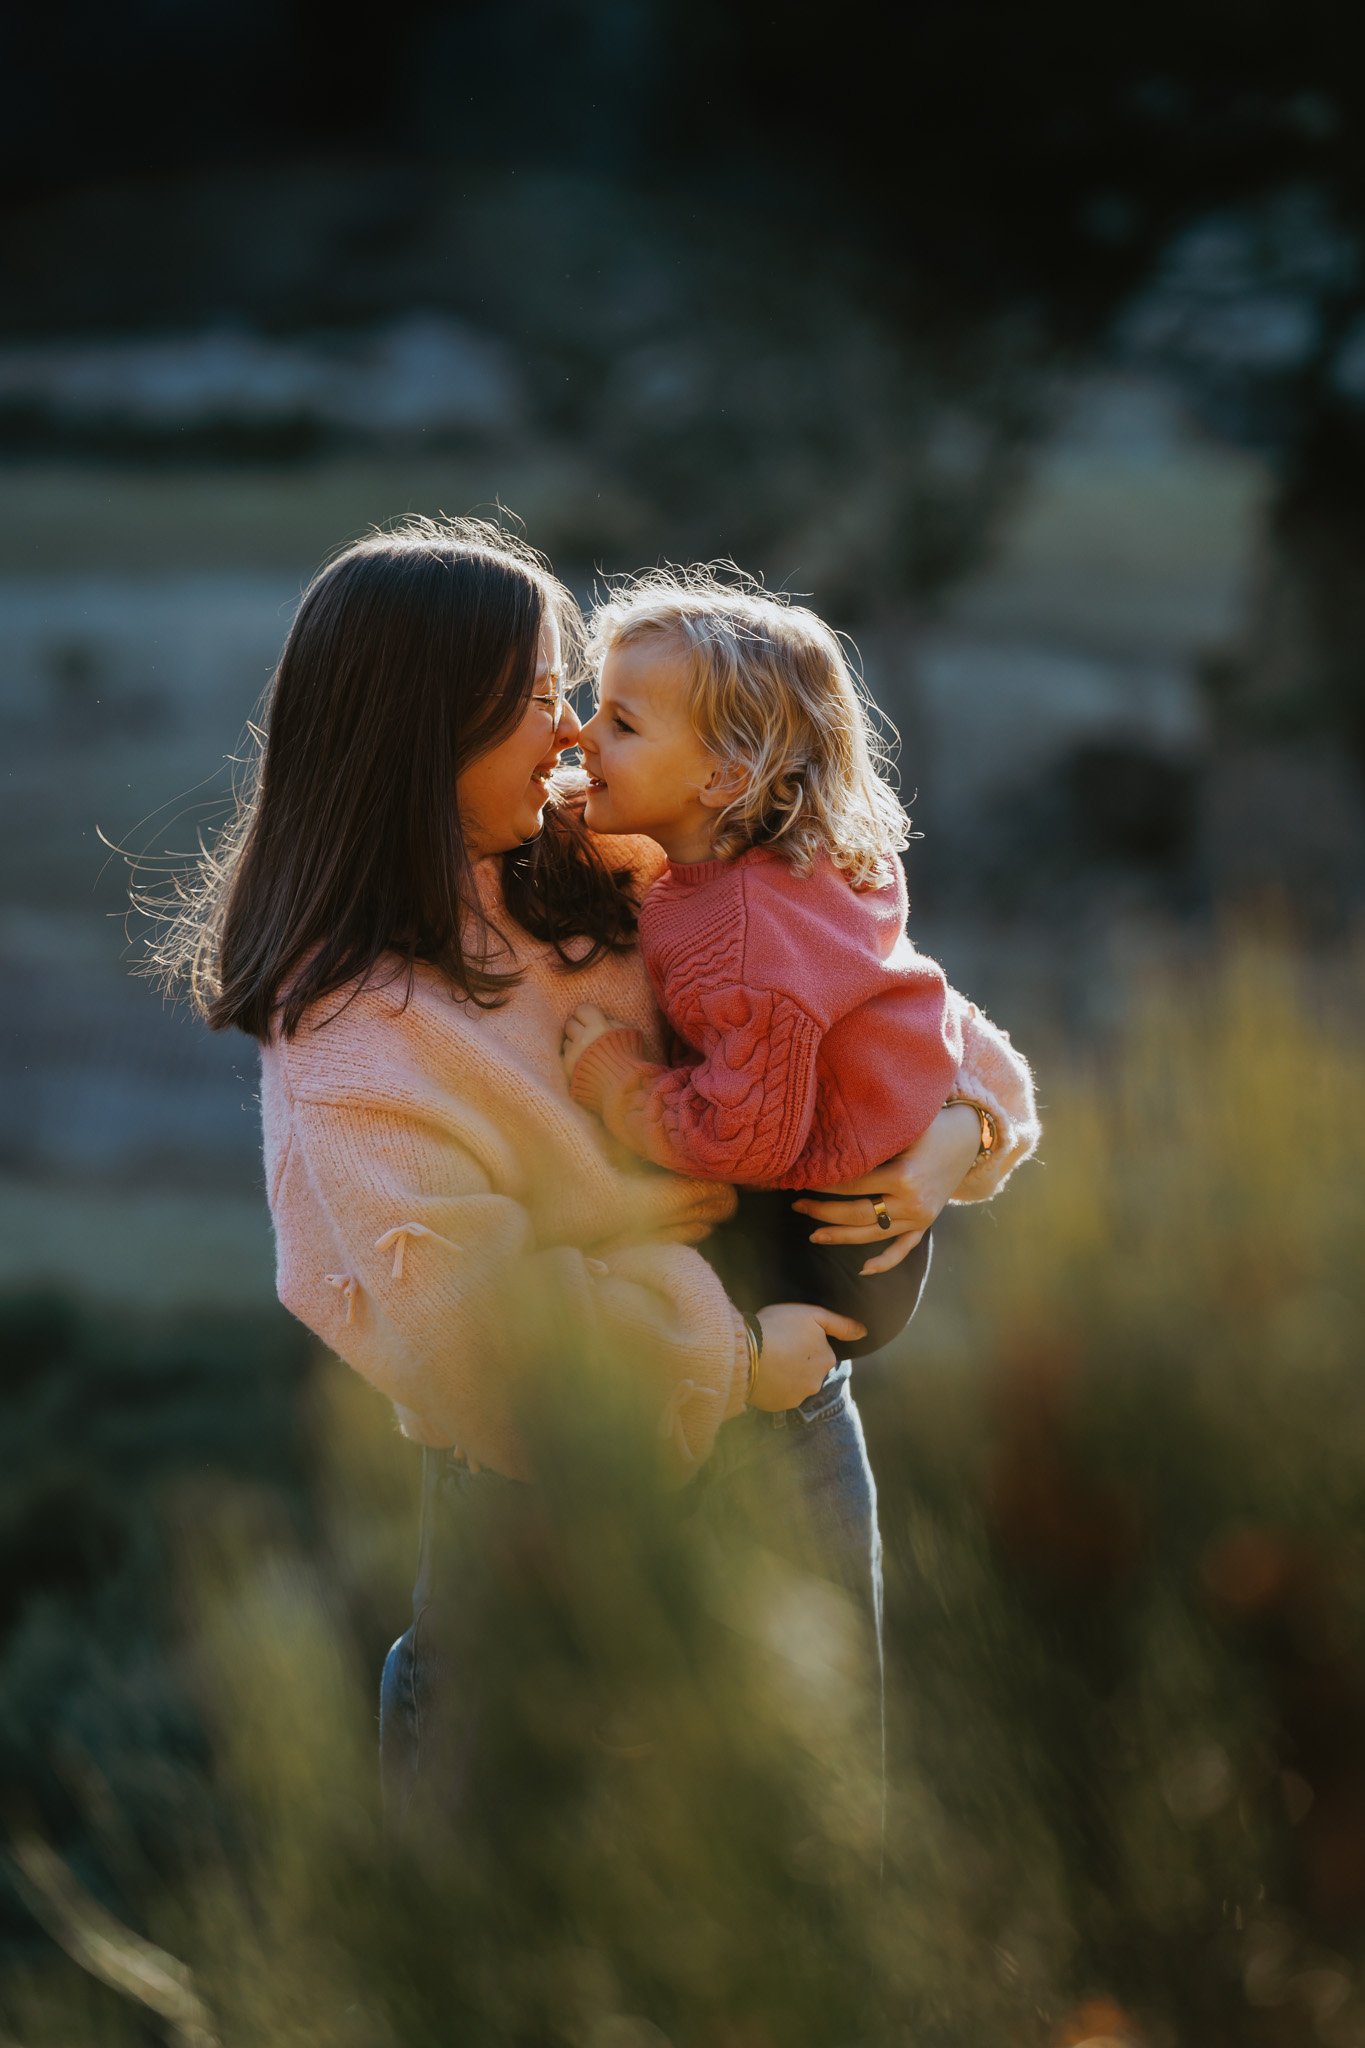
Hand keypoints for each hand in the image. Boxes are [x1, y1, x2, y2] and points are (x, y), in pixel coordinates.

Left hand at [562, 1002, 629, 1081]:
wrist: (624, 1091)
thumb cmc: (630, 1061)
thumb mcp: (629, 1035)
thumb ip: (613, 1023)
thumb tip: (602, 1018)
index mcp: (599, 1027)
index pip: (582, 1009)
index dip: (586, 1015)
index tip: (591, 1020)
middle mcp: (582, 1039)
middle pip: (570, 1024)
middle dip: (578, 1028)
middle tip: (587, 1035)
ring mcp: (573, 1055)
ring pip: (566, 1041)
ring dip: (574, 1044)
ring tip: (587, 1053)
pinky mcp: (568, 1069)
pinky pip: (565, 1057)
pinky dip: (573, 1059)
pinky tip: (584, 1064)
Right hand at [749, 1302, 866, 1410]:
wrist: (744, 1352)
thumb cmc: (778, 1327)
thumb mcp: (812, 1315)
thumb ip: (841, 1324)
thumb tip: (864, 1333)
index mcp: (827, 1359)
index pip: (821, 1351)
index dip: (804, 1342)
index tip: (789, 1335)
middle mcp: (816, 1383)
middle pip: (809, 1370)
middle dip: (798, 1361)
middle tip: (778, 1347)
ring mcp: (797, 1397)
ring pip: (794, 1384)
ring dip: (785, 1375)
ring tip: (767, 1360)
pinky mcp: (778, 1406)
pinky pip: (778, 1395)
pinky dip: (773, 1386)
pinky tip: (761, 1373)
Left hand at [790, 1103, 981, 1273]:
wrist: (968, 1137)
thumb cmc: (929, 1124)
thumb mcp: (902, 1128)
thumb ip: (871, 1141)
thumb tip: (826, 1147)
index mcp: (903, 1176)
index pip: (853, 1185)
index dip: (825, 1184)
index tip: (802, 1179)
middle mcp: (912, 1202)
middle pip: (857, 1213)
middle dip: (823, 1211)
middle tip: (797, 1204)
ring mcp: (920, 1218)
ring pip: (873, 1234)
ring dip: (840, 1235)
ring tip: (813, 1234)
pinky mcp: (925, 1224)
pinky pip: (903, 1248)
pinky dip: (885, 1262)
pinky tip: (863, 1270)